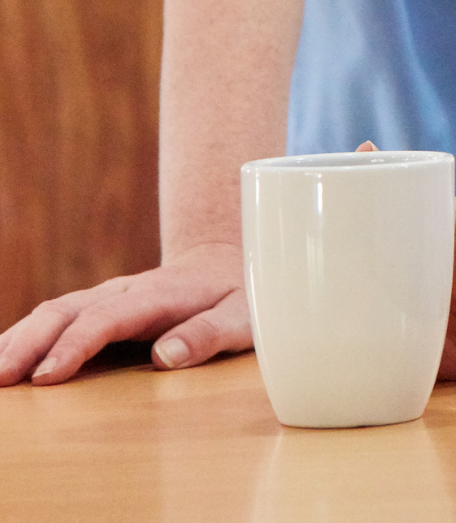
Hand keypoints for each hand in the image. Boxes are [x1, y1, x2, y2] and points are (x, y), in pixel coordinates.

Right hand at [0, 242, 248, 386]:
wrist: (229, 262)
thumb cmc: (239, 295)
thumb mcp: (243, 315)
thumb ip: (208, 335)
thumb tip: (163, 358)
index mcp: (157, 294)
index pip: (106, 319)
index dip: (73, 346)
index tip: (46, 377)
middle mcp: (124, 291)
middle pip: (66, 311)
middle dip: (29, 343)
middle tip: (1, 380)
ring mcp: (107, 296)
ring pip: (53, 311)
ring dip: (18, 339)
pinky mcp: (97, 306)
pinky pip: (55, 317)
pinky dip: (24, 335)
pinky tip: (4, 357)